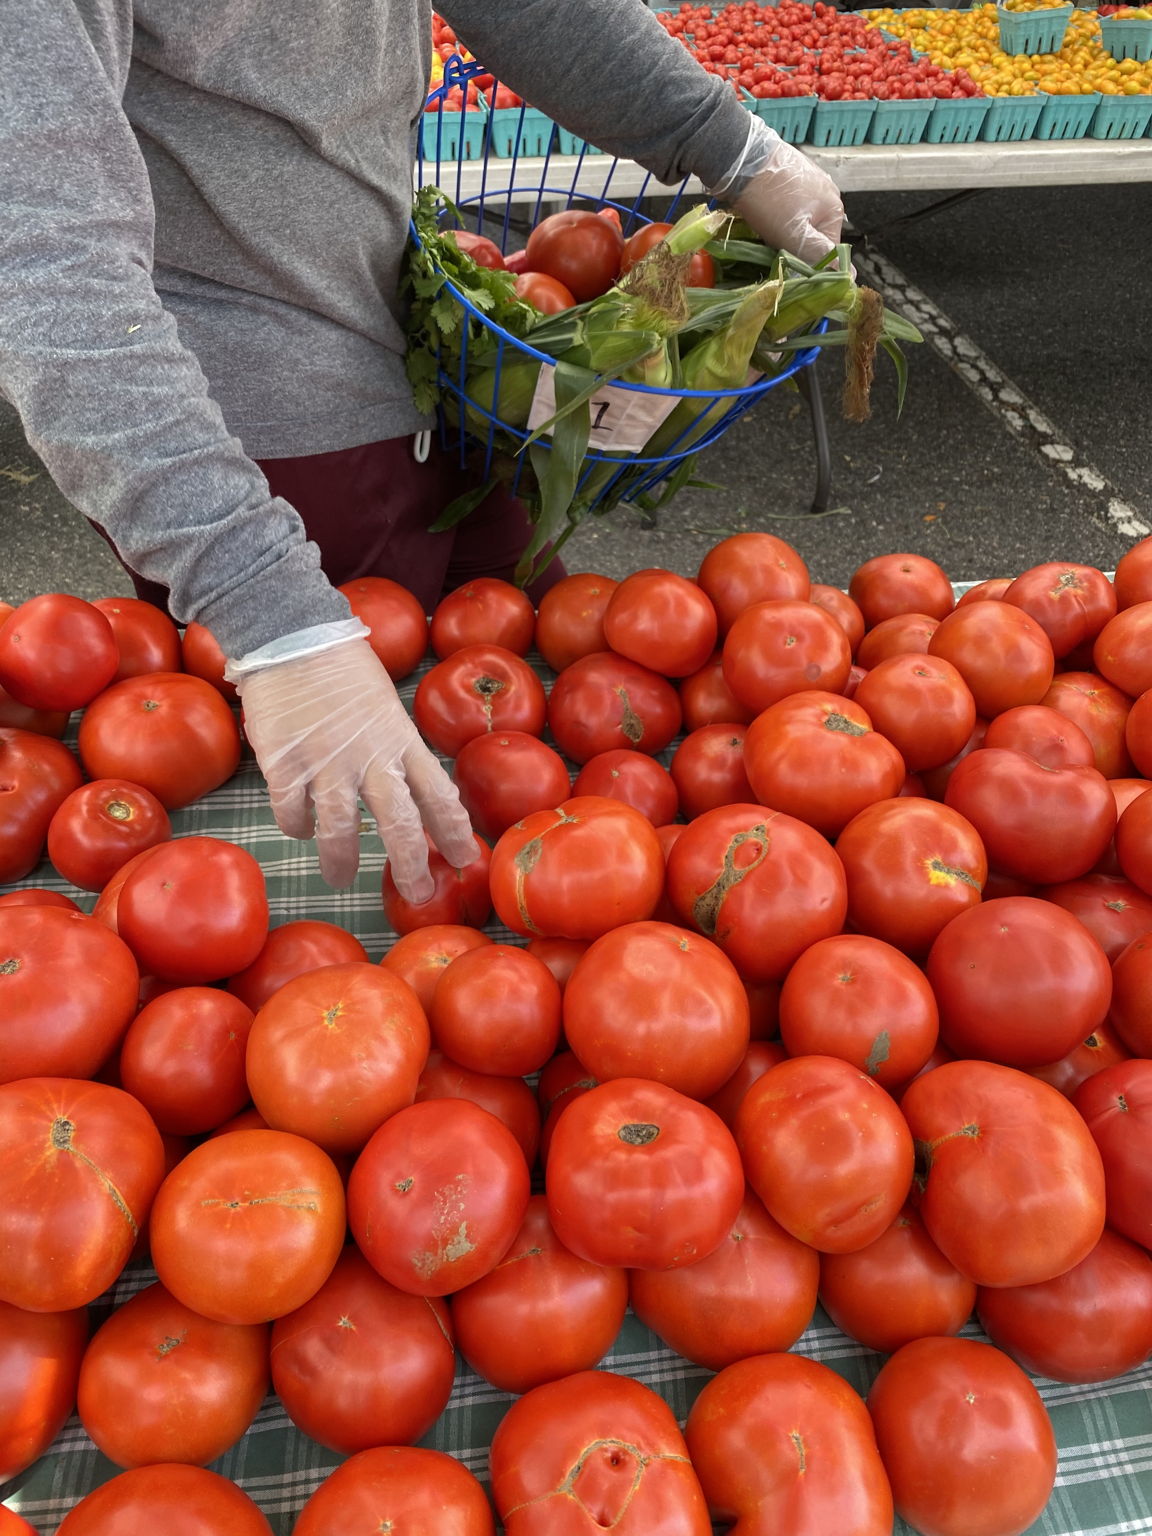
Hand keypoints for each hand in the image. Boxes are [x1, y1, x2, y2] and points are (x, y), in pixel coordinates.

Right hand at [234, 637, 475, 897]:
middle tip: (417, 893)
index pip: (440, 795)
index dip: (455, 832)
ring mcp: (327, 764)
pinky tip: (300, 828)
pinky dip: (297, 826)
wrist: (292, 635)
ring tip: (340, 878)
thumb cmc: (343, 666)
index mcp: (402, 741)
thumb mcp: (386, 706)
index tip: (467, 859)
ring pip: (342, 830)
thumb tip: (406, 789)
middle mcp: (371, 758)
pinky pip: (293, 813)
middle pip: (399, 824)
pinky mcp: (285, 765)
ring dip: (342, 861)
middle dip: (412, 865)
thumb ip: (395, 748)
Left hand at [730, 137, 845, 266]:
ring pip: (799, 220)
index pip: (828, 251)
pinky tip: (763, 210)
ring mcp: (810, 181)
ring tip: (765, 224)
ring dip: (783, 229)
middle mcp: (827, 192)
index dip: (807, 261)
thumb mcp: (796, 235)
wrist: (742, 160)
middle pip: (813, 234)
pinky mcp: (791, 174)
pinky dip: (776, 213)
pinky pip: (788, 204)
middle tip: (771, 241)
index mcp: (835, 209)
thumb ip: (822, 255)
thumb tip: (852, 276)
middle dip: (793, 243)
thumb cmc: (769, 200)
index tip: (785, 259)